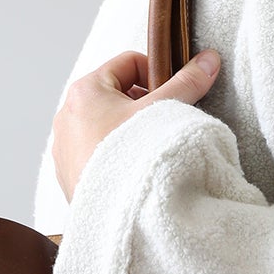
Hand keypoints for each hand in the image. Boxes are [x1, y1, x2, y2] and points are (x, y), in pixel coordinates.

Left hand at [50, 47, 220, 204]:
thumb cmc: (132, 156)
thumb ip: (187, 83)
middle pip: (116, 93)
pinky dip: (114, 152)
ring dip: (128, 129)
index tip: (172, 95)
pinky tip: (131, 167)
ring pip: (105, 123)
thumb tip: (209, 60)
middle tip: (162, 123)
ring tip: (147, 147)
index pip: (129, 63)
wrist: (117, 214)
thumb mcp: (163, 112)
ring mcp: (64, 145)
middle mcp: (68, 114)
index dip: (157, 74)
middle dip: (142, 105)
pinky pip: (94, 150)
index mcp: (86, 90)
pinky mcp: (68, 172)